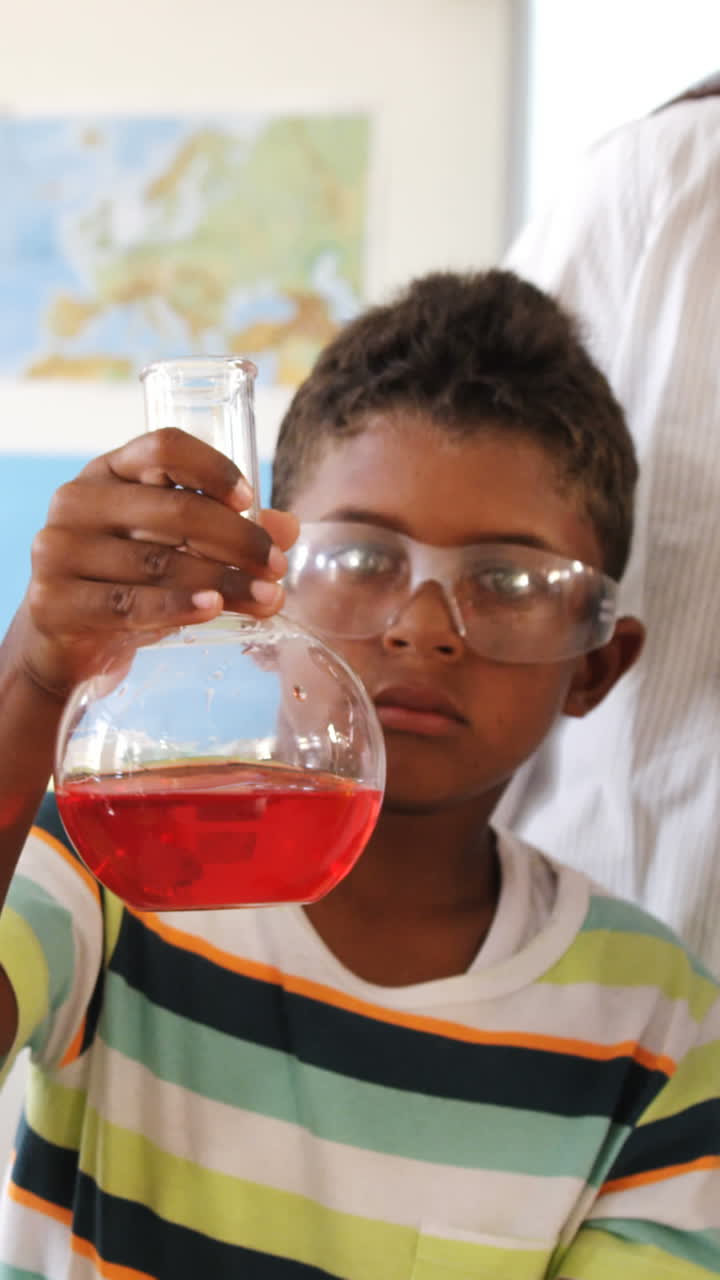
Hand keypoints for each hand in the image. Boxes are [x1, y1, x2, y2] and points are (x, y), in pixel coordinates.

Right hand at [15, 428, 298, 698]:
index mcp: (109, 472)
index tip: (249, 499)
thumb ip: (227, 532)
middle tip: (277, 568)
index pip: (164, 447)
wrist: (62, 640)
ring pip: (160, 562)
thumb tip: (287, 528)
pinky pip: (129, 603)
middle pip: (175, 510)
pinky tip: (213, 609)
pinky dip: (178, 606)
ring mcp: (58, 549)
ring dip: (224, 582)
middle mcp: (78, 501)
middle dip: (239, 541)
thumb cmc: (126, 581)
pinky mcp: (53, 600)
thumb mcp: (174, 549)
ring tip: (267, 599)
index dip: (213, 469)